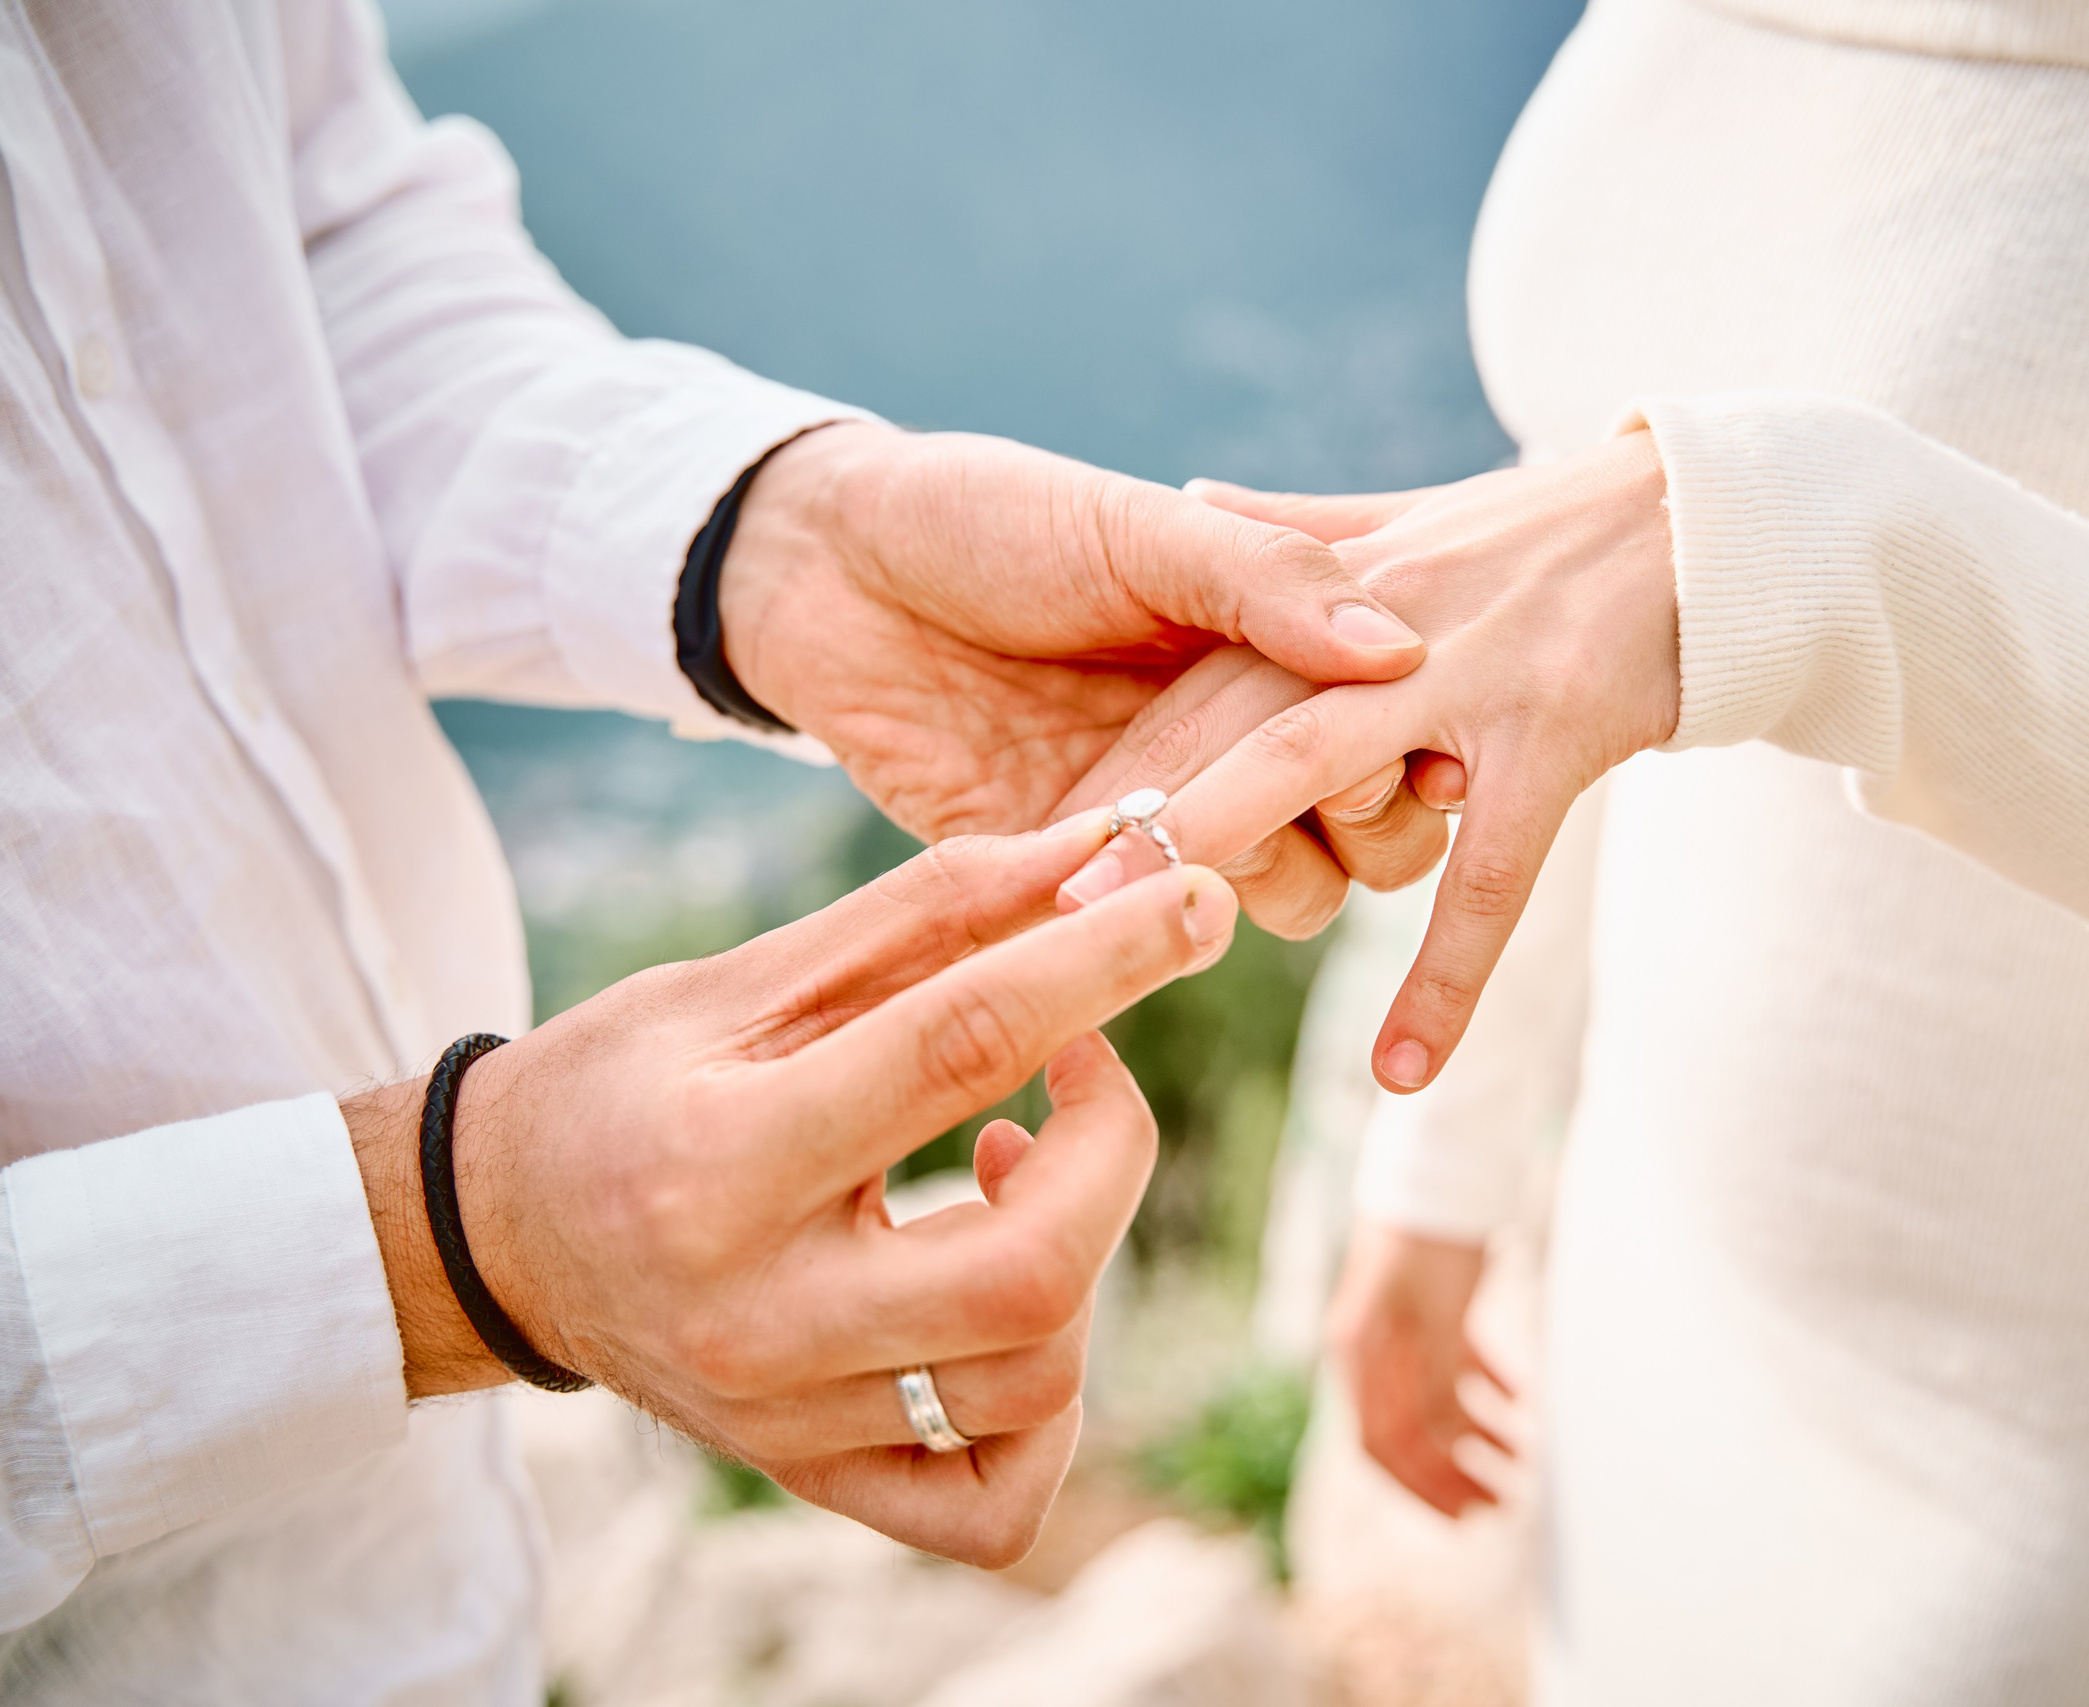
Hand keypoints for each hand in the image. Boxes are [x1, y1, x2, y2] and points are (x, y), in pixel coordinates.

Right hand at [345, 819, 1231, 1567]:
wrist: (493, 1236)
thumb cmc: (625, 1082)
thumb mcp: (748, 975)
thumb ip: (929, 915)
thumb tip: (1104, 857)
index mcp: (722, 1159)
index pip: (961, 1048)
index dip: (1104, 962)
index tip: (1197, 901)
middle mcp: (757, 1314)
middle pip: (1032, 1269)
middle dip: (1114, 1146)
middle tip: (1086, 1064)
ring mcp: (789, 1416)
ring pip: (1033, 1375)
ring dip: (1081, 1249)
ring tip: (1015, 1160)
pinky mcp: (814, 1473)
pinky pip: (993, 1497)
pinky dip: (1049, 1406)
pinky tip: (1013, 1308)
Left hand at [716, 422, 1451, 935]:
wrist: (820, 568)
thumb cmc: (988, 517)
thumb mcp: (1137, 530)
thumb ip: (1266, 581)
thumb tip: (1398, 653)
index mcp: (1261, 656)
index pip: (1384, 735)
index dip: (1401, 756)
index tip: (1411, 755)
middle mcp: (1225, 746)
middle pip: (1357, 840)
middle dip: (1363, 833)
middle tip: (1319, 800)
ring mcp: (1150, 821)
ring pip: (1273, 898)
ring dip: (1258, 881)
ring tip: (1188, 837)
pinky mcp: (1062, 883)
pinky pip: (1138, 940)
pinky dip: (1144, 930)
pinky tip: (1116, 890)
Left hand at [1052, 429, 1677, 1088]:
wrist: (1714, 513)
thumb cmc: (1558, 523)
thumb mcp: (1410, 515)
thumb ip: (1297, 529)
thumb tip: (1202, 490)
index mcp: (1335, 590)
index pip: (1205, 681)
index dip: (1126, 761)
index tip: (1042, 834)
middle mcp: (1376, 632)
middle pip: (1224, 720)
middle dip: (1137, 806)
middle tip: (1050, 897)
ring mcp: (1460, 680)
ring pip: (1319, 775)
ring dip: (1241, 858)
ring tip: (1165, 940)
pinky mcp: (1548, 736)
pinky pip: (1484, 876)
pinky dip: (1443, 974)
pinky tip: (1400, 1071)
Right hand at [1327, 1220, 1508, 1516]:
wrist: (1437, 1159)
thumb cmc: (1431, 1236)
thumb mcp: (1438, 1316)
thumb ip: (1437, 1382)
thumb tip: (1447, 1447)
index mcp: (1358, 1354)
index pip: (1383, 1444)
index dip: (1425, 1487)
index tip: (1468, 1517)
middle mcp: (1371, 1347)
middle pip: (1409, 1431)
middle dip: (1455, 1471)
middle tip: (1504, 1502)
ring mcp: (1398, 1327)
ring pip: (1435, 1400)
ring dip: (1478, 1432)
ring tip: (1524, 1458)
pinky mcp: (1427, 1307)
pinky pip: (1453, 1363)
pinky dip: (1486, 1385)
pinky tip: (1522, 1402)